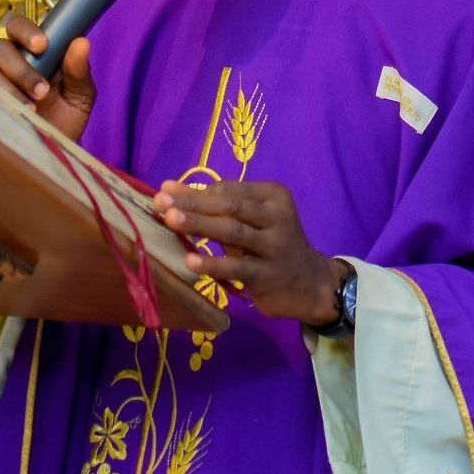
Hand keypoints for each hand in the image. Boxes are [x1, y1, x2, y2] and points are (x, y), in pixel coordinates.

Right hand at [0, 13, 93, 141]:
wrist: (52, 153)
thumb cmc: (65, 120)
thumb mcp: (80, 97)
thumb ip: (79, 70)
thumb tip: (82, 41)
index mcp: (31, 51)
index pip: (19, 26)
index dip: (26, 31)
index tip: (42, 46)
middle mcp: (7, 61)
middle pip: (0, 48)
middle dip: (21, 68)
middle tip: (42, 91)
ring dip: (8, 87)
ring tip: (31, 110)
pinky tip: (10, 113)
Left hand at [152, 180, 346, 327]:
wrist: (312, 284)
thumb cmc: (274, 246)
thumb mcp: (257, 221)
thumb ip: (224, 209)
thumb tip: (175, 194)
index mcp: (273, 196)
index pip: (229, 189)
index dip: (196, 189)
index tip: (166, 190)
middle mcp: (277, 217)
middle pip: (230, 205)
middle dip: (193, 202)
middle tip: (161, 201)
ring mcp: (275, 246)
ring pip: (233, 231)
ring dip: (199, 224)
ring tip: (170, 220)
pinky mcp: (268, 276)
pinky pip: (237, 268)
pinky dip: (213, 263)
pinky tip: (191, 261)